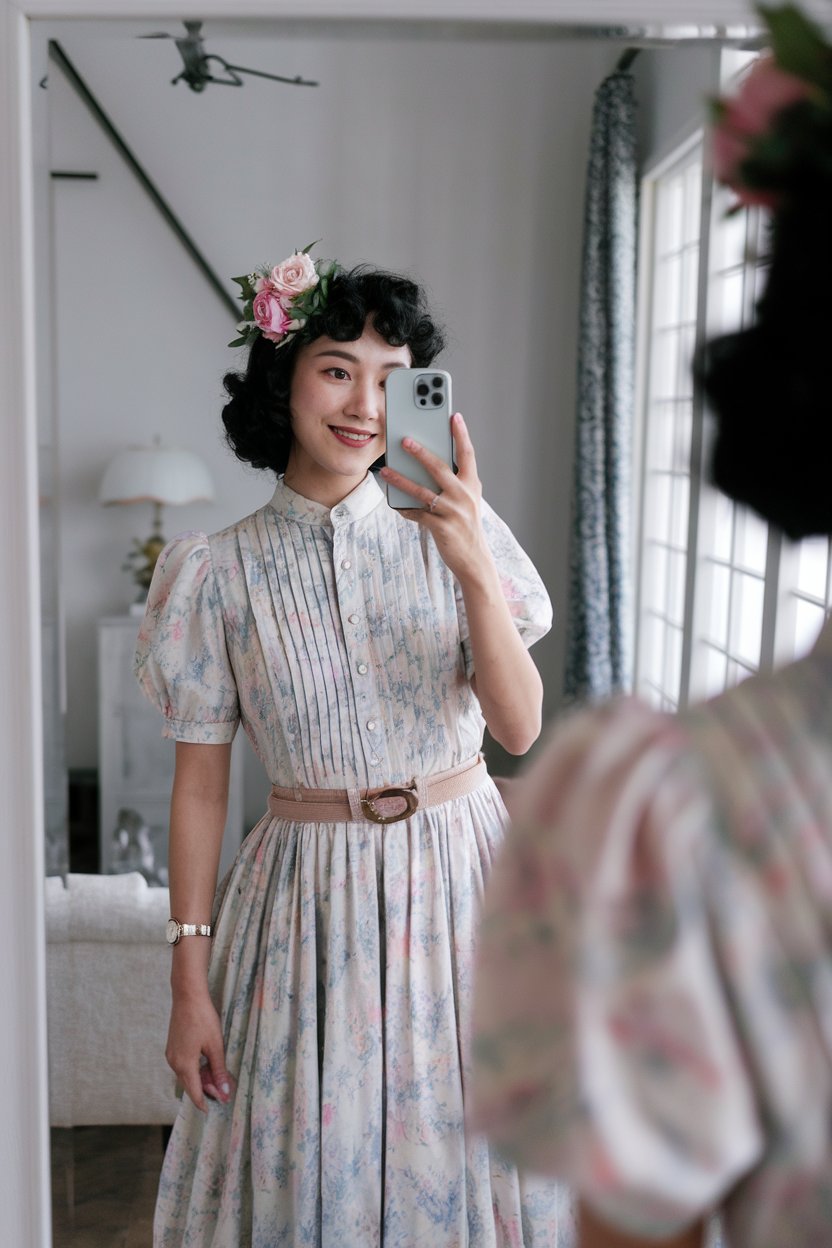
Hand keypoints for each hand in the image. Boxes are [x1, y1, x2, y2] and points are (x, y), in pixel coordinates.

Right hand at [166, 991, 234, 1111]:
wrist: (187, 996)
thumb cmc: (203, 1019)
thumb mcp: (215, 1046)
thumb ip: (219, 1070)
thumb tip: (224, 1091)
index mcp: (184, 1065)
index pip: (194, 1093)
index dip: (204, 1102)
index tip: (214, 1110)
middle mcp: (174, 1063)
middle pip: (190, 1085)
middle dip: (205, 1091)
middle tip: (223, 1091)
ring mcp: (171, 1054)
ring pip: (186, 1075)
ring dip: (200, 1079)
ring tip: (217, 1077)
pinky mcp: (172, 1047)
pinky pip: (183, 1065)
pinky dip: (194, 1069)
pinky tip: (206, 1064)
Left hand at [379, 412, 486, 580]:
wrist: (474, 559)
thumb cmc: (466, 525)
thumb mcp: (466, 500)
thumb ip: (453, 482)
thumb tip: (426, 464)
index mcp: (472, 485)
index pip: (467, 454)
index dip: (461, 434)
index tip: (454, 415)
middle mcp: (464, 496)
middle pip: (440, 468)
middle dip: (421, 452)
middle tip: (404, 440)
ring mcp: (453, 512)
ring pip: (421, 491)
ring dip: (401, 480)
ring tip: (385, 472)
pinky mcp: (441, 528)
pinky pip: (416, 513)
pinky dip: (403, 508)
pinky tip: (393, 503)